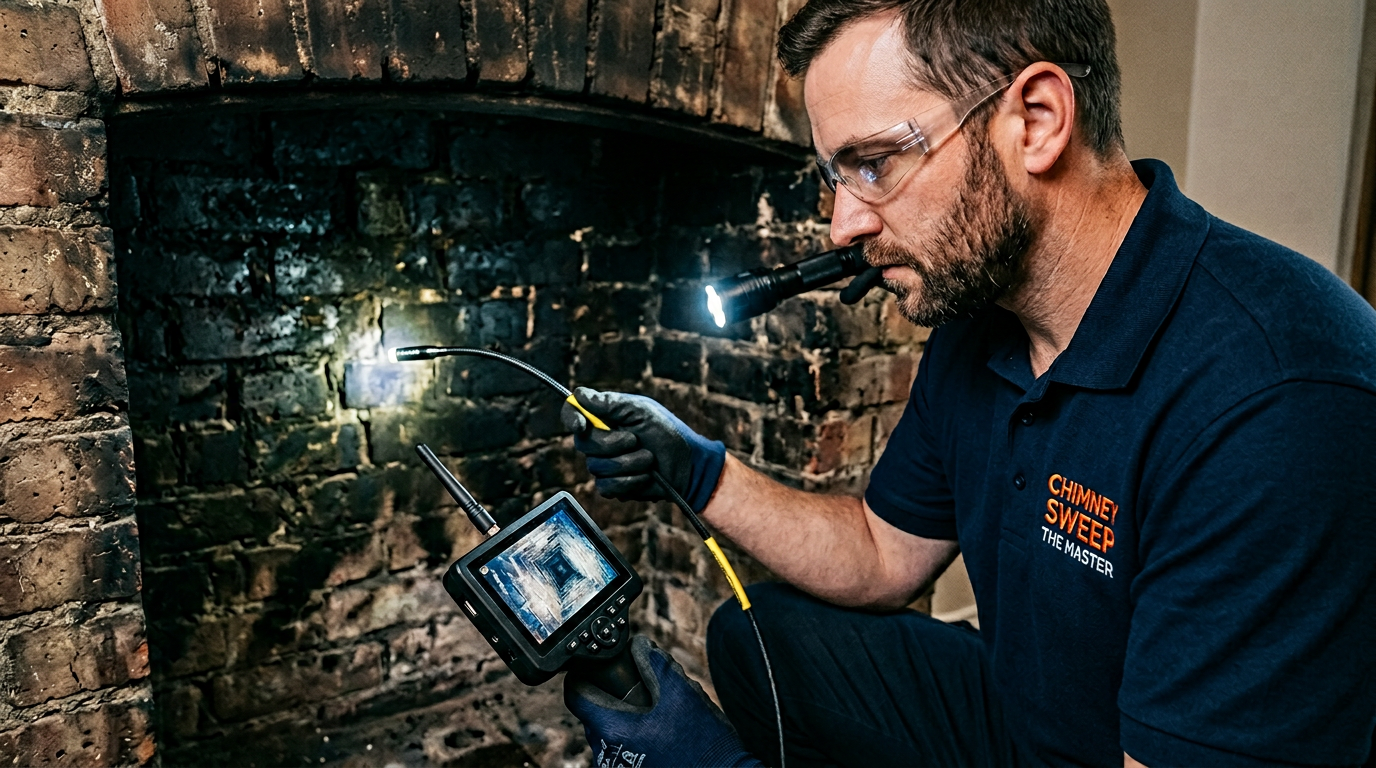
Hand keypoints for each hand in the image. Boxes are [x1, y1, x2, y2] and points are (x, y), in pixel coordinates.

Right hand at [562, 388, 725, 512]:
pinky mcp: (613, 486)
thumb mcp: (642, 411)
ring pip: (596, 466)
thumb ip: (610, 404)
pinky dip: (629, 481)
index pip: (574, 413)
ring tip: (648, 459)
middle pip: (583, 443)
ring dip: (627, 463)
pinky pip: (606, 486)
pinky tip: (645, 476)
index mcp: (605, 417)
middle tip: (636, 440)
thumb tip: (580, 395)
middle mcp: (600, 439)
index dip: (570, 417)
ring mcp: (605, 464)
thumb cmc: (669, 434)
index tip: (581, 424)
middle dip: (611, 443)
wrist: (688, 467)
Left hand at [565, 636, 760, 767]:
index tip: (597, 668)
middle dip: (612, 698)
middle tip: (638, 689)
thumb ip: (656, 663)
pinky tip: (659, 736)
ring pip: (609, 734)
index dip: (583, 676)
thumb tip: (640, 647)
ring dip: (625, 720)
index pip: (577, 696)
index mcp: (614, 730)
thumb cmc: (703, 741)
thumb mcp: (682, 692)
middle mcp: (607, 754)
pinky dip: (634, 739)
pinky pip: (620, 751)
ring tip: (655, 716)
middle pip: (595, 715)